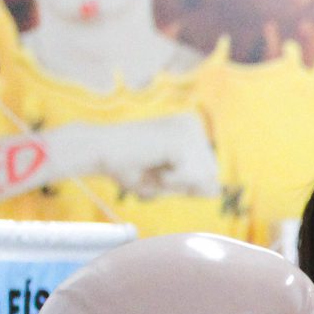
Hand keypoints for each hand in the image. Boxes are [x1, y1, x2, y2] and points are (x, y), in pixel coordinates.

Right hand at [60, 113, 221, 198]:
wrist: (96, 151)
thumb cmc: (127, 166)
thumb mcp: (168, 180)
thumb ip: (194, 185)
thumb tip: (217, 189)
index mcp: (190, 128)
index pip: (209, 171)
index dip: (185, 182)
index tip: (158, 168)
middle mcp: (193, 124)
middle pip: (210, 174)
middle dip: (182, 183)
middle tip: (153, 169)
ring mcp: (188, 129)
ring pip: (204, 178)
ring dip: (176, 183)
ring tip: (151, 166)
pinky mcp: (180, 140)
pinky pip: (191, 178)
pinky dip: (171, 181)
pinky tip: (151, 165)